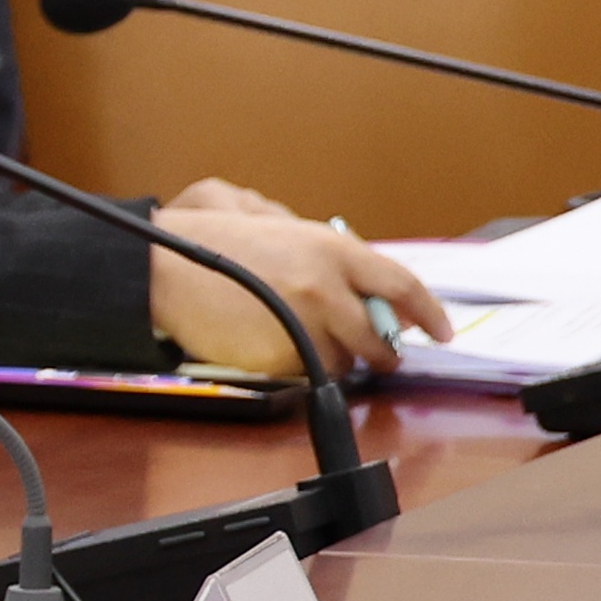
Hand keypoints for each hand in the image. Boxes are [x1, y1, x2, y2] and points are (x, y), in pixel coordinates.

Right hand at [150, 204, 442, 375]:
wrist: (160, 268)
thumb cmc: (211, 243)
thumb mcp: (280, 228)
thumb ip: (325, 255)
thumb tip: (360, 283)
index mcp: (331, 250)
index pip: (401, 286)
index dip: (428, 312)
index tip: (440, 330)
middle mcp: (324, 287)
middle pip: (377, 335)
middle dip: (384, 351)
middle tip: (382, 355)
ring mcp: (300, 324)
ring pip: (342, 359)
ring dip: (336, 358)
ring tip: (310, 344)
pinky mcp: (276, 356)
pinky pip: (303, 372)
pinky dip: (299, 365)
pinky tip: (275, 347)